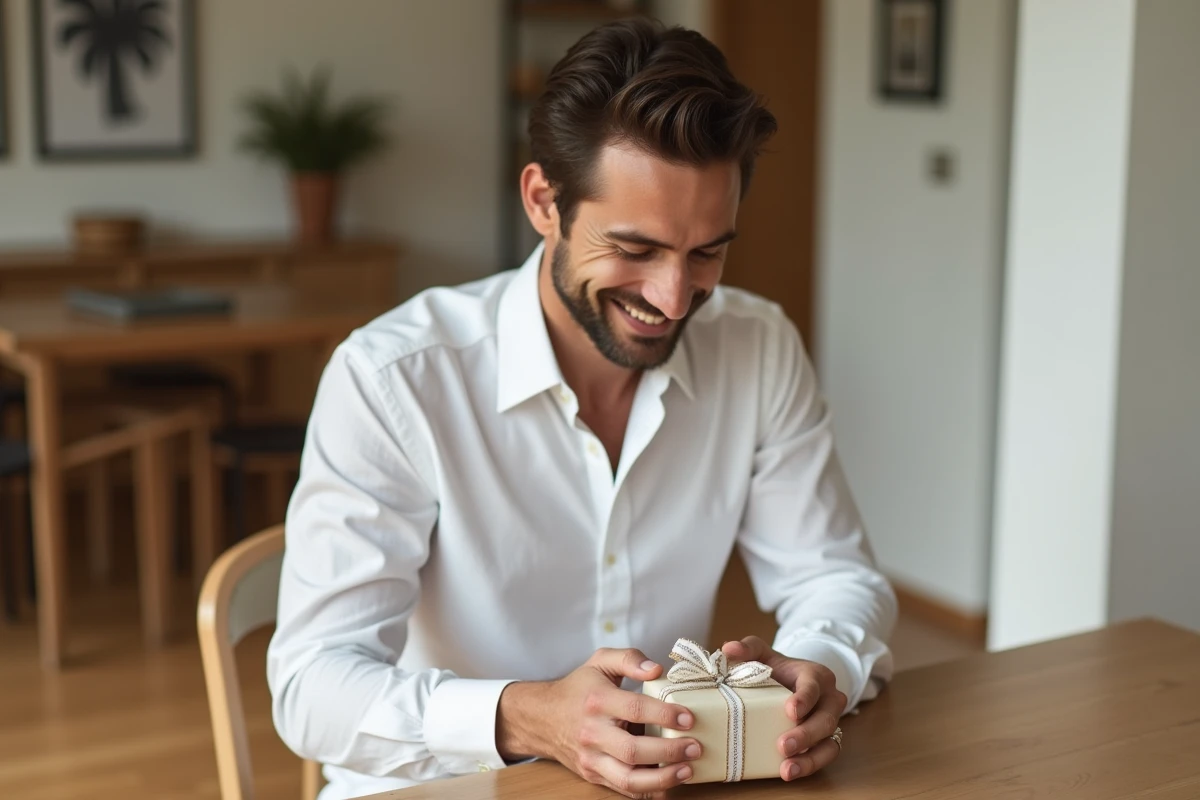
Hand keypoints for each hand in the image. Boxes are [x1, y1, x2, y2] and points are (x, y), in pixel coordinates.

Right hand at [496, 648, 701, 798]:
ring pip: (628, 778)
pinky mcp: (594, 775)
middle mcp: (592, 733)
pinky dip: (649, 791)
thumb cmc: (578, 689)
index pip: (634, 709)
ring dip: (662, 779)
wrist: (542, 718)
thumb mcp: (600, 661)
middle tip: (696, 747)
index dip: (665, 715)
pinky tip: (670, 783)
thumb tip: (657, 669)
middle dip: (669, 752)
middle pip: (633, 750)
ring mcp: (592, 758)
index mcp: (597, 701)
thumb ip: (629, 658)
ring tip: (688, 770)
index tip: (689, 717)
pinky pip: (624, 790)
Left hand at [721, 635, 846, 781]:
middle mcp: (829, 699)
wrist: (791, 682)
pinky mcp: (826, 741)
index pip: (814, 686)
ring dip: (810, 758)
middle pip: (825, 719)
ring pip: (829, 743)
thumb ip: (747, 648)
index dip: (805, 698)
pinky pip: (825, 756)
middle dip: (806, 735)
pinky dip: (810, 766)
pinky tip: (789, 772)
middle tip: (783, 746)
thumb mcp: (762, 653)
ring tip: (787, 770)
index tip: (791, 710)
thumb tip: (728, 649)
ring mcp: (830, 722)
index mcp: (816, 676)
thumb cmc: (777, 668)